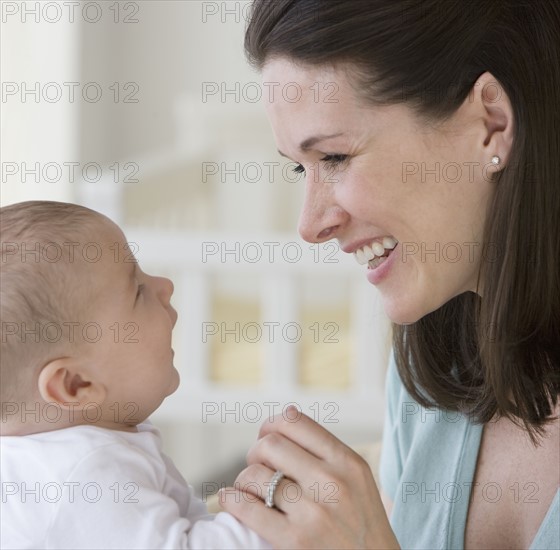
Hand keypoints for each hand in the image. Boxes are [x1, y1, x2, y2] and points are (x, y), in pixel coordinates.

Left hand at [219, 407, 399, 548]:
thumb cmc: (362, 524)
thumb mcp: (357, 478)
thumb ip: (326, 451)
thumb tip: (286, 414)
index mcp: (346, 461)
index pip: (294, 422)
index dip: (271, 425)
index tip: (266, 436)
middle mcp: (331, 481)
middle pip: (271, 444)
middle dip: (255, 452)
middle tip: (258, 465)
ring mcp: (313, 511)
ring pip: (256, 474)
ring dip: (244, 479)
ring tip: (249, 488)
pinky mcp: (295, 541)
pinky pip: (248, 508)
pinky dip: (232, 500)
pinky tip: (232, 500)